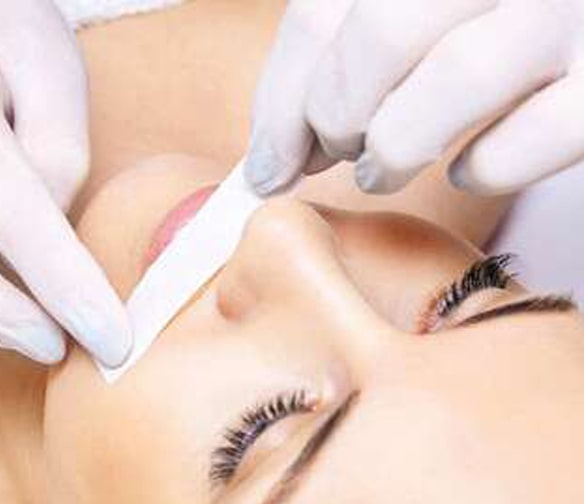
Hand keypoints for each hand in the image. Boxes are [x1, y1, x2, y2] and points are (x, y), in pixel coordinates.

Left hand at [247, 0, 583, 196]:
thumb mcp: (408, 13)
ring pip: (454, 80)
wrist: (580, 25)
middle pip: (380, 37)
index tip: (270, 166)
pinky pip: (532, 138)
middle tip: (341, 150)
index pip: (323, 10)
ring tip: (383, 168)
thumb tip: (270, 162)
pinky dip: (485, 168)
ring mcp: (570, 11)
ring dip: (395, 149)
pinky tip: (470, 168)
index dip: (282, 102)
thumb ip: (334, 57)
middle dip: (337, 118)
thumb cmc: (481, 22)